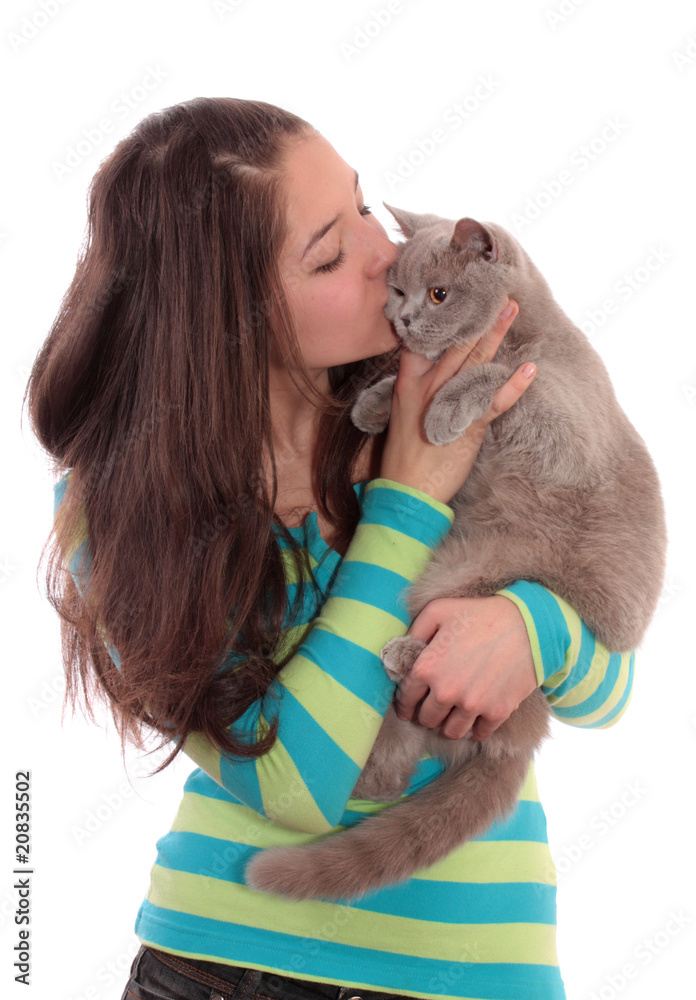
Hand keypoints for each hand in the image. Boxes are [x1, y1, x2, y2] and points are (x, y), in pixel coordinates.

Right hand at [379, 298, 535, 504]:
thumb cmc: (404, 457)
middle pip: (455, 343)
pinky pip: (494, 401)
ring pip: (475, 361)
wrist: (406, 492)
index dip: (441, 314)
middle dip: (476, 315)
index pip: (423, 338)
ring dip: (496, 334)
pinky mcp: (467, 426)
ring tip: (511, 308)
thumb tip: (432, 370)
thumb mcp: (403, 415)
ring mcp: (447, 404)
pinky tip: (530, 369)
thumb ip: (417, 390)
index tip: (455, 291)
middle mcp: (428, 388)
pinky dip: (514, 385)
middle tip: (494, 288)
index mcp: (409, 383)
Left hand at [393, 596, 538, 740]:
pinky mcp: (497, 712)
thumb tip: (402, 651)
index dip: (404, 702)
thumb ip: (414, 631)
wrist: (528, 624)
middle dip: (425, 714)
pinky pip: (479, 734)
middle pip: (426, 719)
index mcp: (427, 667)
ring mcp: (472, 705)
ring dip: (448, 726)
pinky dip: (475, 730)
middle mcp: (446, 691)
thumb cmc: (480, 613)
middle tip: (431, 708)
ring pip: (450, 732)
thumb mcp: (438, 610)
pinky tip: (475, 718)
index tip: (409, 704)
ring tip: (451, 716)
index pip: (405, 699)